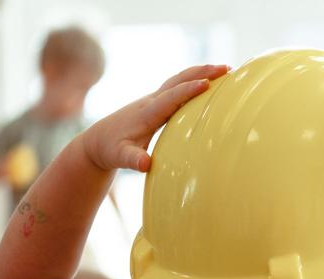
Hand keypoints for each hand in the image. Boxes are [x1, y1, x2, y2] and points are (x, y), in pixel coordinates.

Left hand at [82, 64, 228, 172]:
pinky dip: (193, 80)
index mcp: (146, 113)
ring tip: (224, 70)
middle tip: (226, 69)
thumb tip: (146, 164)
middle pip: (178, 81)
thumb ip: (133, 160)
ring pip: (179, 80)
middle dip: (202, 72)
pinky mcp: (156, 103)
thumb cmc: (111, 150)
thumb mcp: (120, 157)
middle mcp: (150, 102)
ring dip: (200, 72)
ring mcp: (153, 100)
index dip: (188, 90)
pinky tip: (208, 81)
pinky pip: (177, 87)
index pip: (170, 98)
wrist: (97, 141)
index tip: (207, 84)